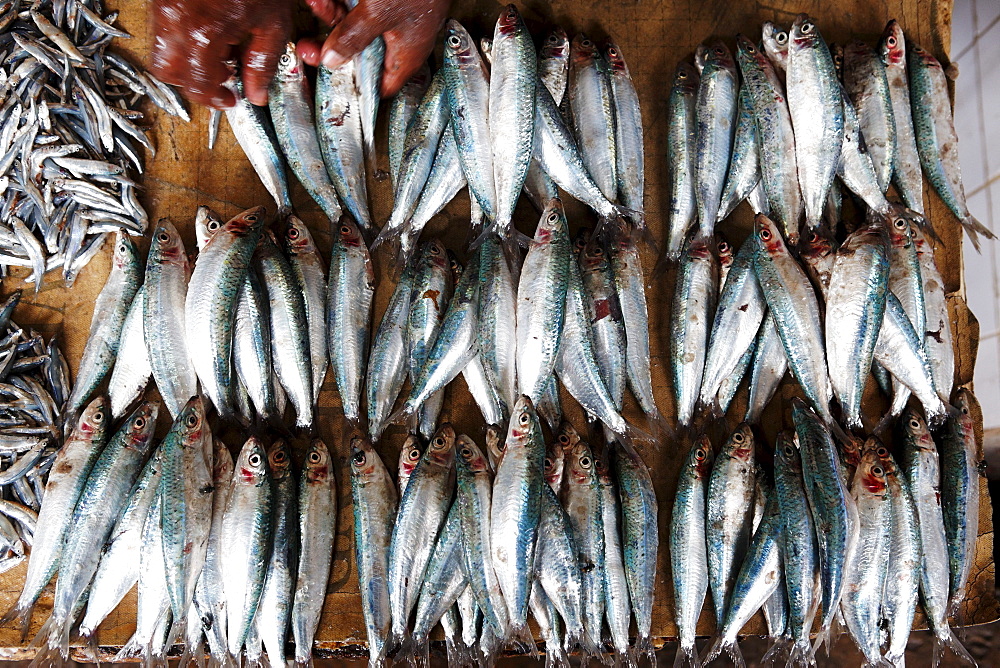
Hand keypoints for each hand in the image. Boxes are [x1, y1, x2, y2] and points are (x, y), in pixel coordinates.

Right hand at [151, 0, 292, 107]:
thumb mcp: (273, 23)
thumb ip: (263, 63)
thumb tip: (256, 92)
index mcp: (204, 33)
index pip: (197, 85)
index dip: (214, 98)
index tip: (228, 98)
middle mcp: (176, 20)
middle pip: (167, 71)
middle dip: (192, 82)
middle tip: (220, 80)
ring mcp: (164, 5)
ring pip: (161, 49)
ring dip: (186, 60)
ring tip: (217, 52)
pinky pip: (163, 26)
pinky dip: (182, 37)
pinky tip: (208, 30)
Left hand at [296, 0, 449, 96]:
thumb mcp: (378, 14)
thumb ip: (353, 38)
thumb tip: (332, 59)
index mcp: (405, 55)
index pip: (381, 86)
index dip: (357, 86)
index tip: (332, 81)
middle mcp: (400, 39)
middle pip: (359, 53)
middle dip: (331, 44)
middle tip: (309, 46)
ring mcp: (393, 17)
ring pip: (354, 25)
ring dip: (331, 15)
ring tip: (316, 3)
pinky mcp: (387, 0)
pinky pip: (358, 7)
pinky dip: (340, 2)